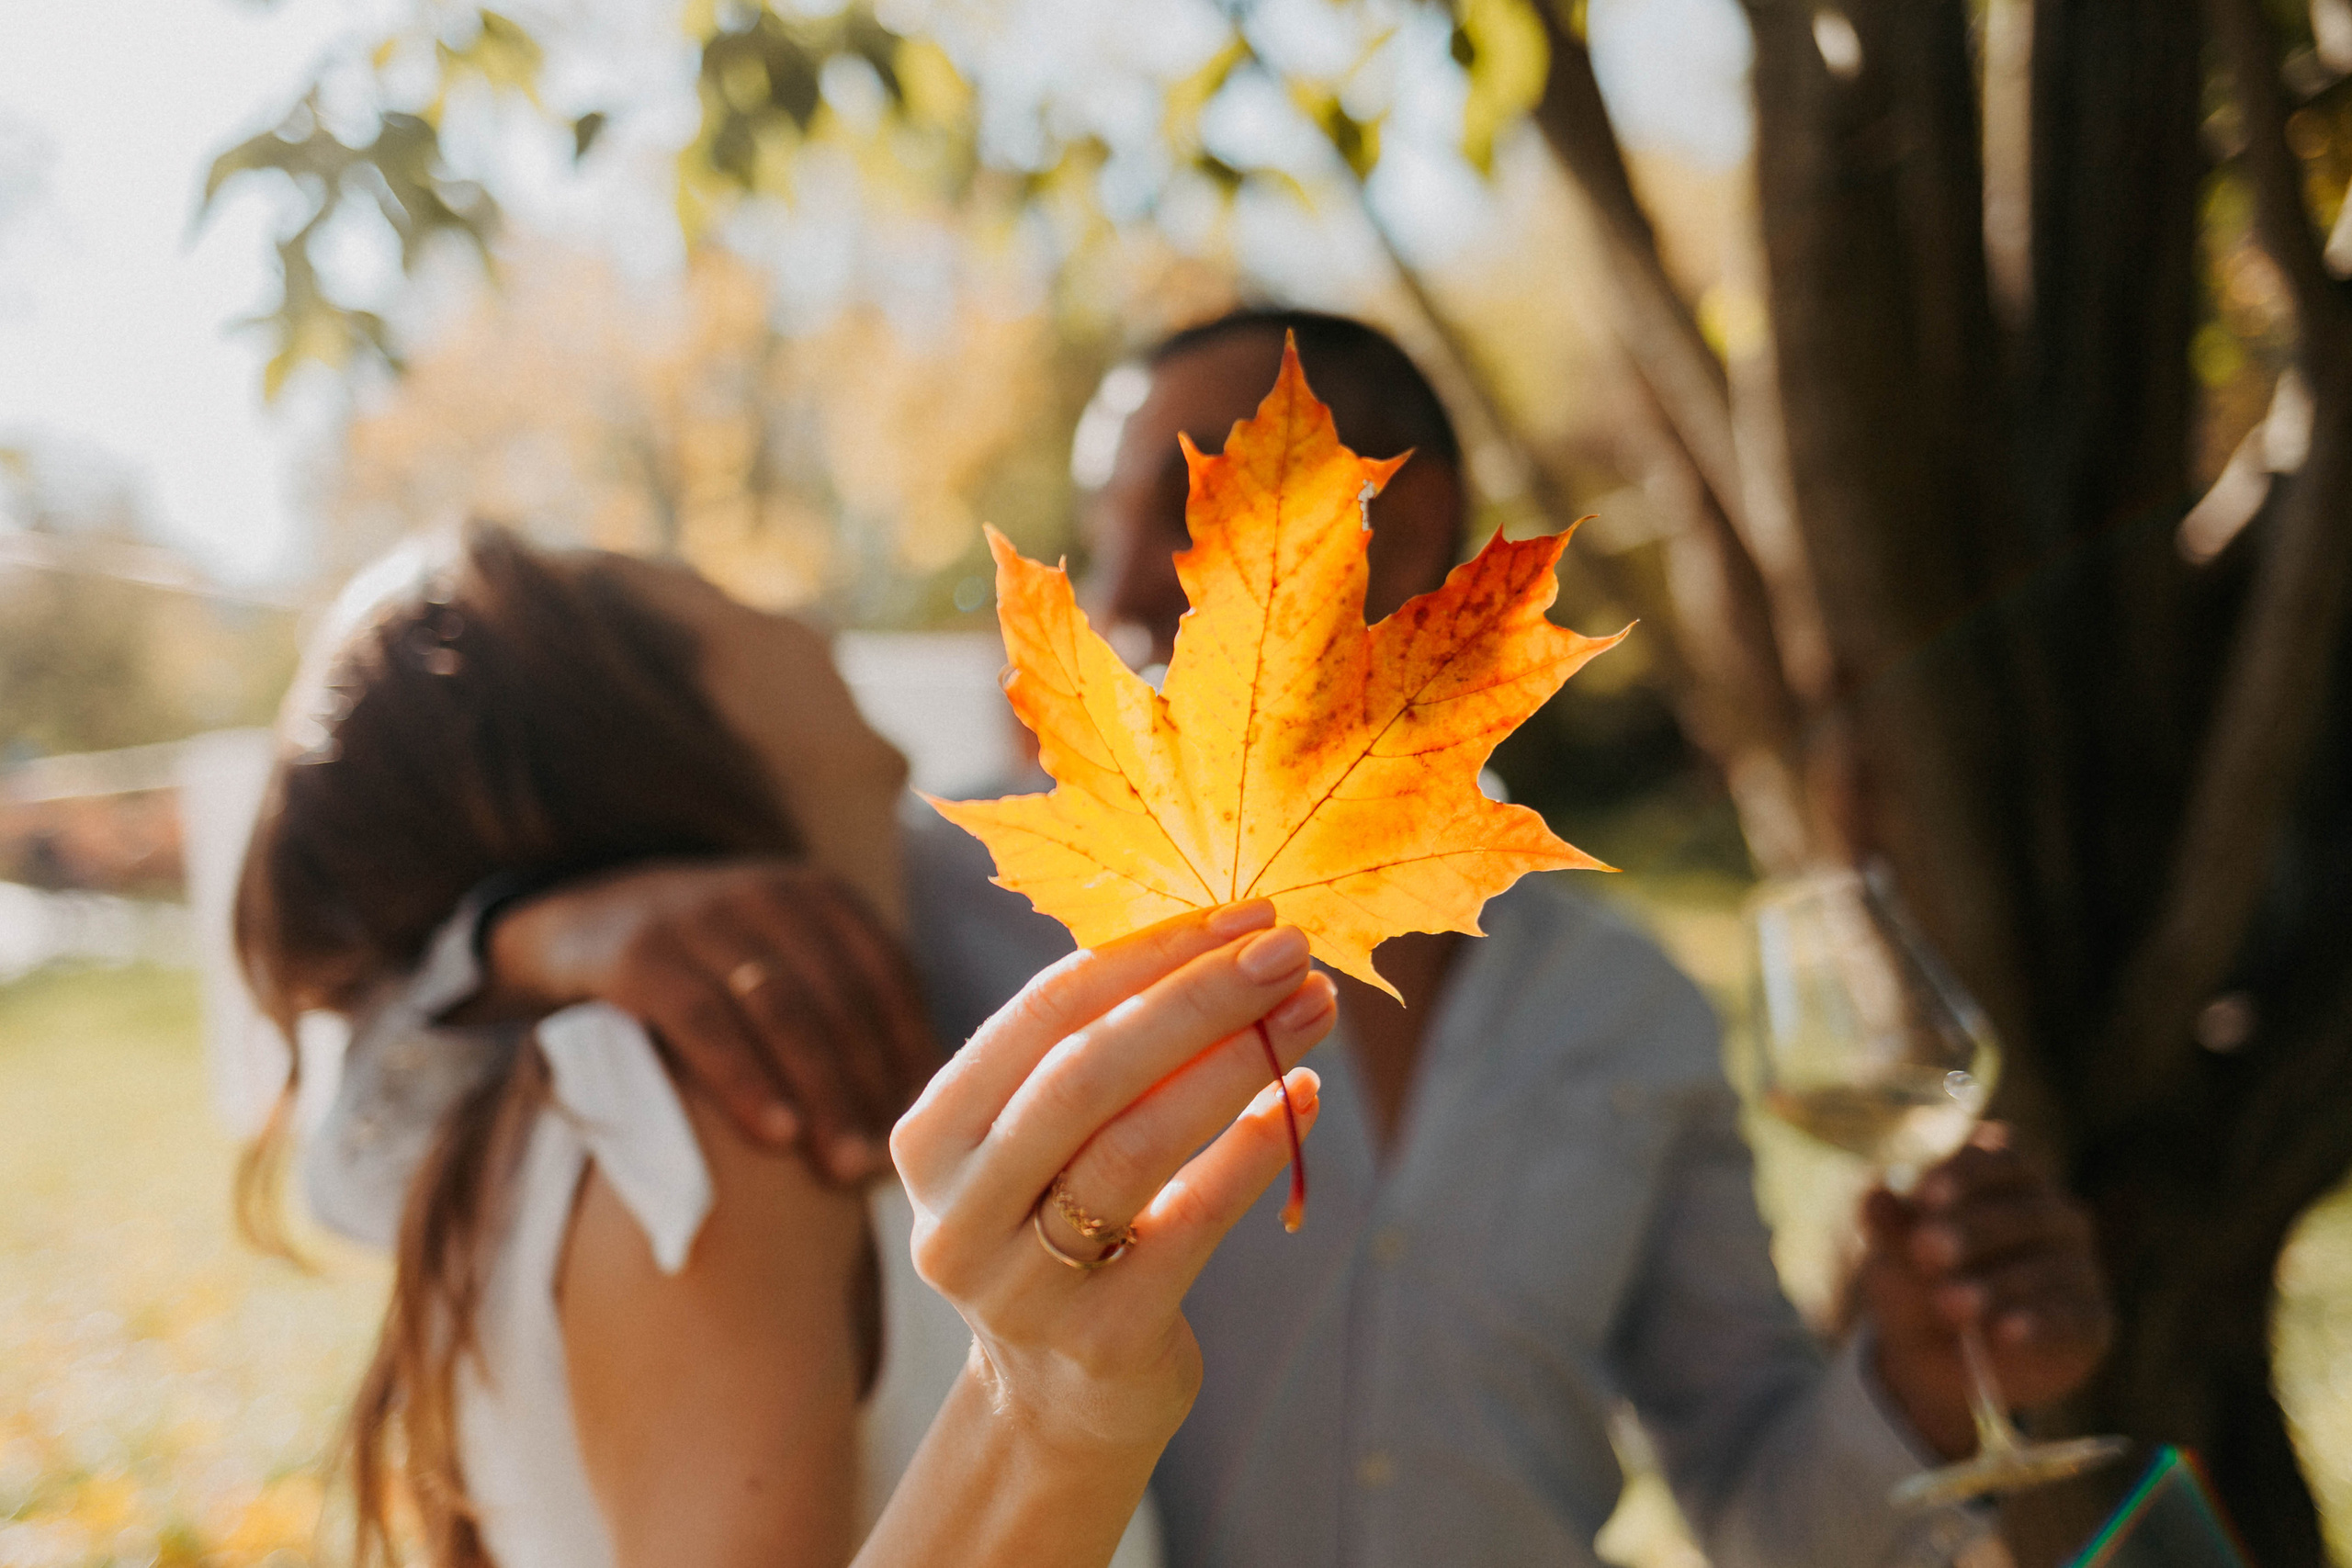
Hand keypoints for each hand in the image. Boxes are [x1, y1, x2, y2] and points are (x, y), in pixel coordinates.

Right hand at [483, 857, 938, 1181]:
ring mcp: (699, 917)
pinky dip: (746, 1079)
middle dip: (867, 1084)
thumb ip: (838, 1010)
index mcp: (816, 894)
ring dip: (820, 1091)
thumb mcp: (777, 960)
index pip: (886, 973)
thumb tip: (916, 1105)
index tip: (923, 1120)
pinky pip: (704, 1022)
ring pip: (781, 1009)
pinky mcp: (639, 954)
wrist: (581, 918)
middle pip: (839, 997)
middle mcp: (765, 893)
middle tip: (882, 1163)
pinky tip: (776, 1132)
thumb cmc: (707, 966)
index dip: (911, 1048)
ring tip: (841, 1165)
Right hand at [890, 899, 1336, 1458]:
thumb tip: (1221, 938)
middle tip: (1291, 951)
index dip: (1149, 955)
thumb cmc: (1065, 1229)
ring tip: (1311, 1011)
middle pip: (1086, 1073)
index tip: (1242, 916)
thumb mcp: (1043, 1144)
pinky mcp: (1101, 1339)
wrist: (1059, 1402)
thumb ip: (1093, 1053)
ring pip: (1136, 1145)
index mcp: (932, 1138)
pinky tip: (1303, 1097)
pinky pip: (1192, 1223)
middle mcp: (957, 1213)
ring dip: (1238, 1062)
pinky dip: (1253, 1150)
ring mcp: (1022, 1286)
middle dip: (1198, 998)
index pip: (1041, 1013)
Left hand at [1859, 1123, 2112, 1458]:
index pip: (2002, 1157)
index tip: (1924, 1196)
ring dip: (1995, 1283)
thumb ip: (1891, 1230)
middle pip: (2023, 1209)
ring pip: (2046, 1266)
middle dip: (1971, 1229)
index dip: (1966, 1173)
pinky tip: (2002, 1333)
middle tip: (1925, 1250)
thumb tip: (1872, 1193)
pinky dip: (2035, 1323)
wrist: (1940, 1361)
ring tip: (1948, 1303)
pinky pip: (2069, 1316)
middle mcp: (2053, 1215)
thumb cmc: (1919, 1287)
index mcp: (2009, 1182)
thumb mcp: (1897, 1260)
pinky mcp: (2091, 1319)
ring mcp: (2078, 1266)